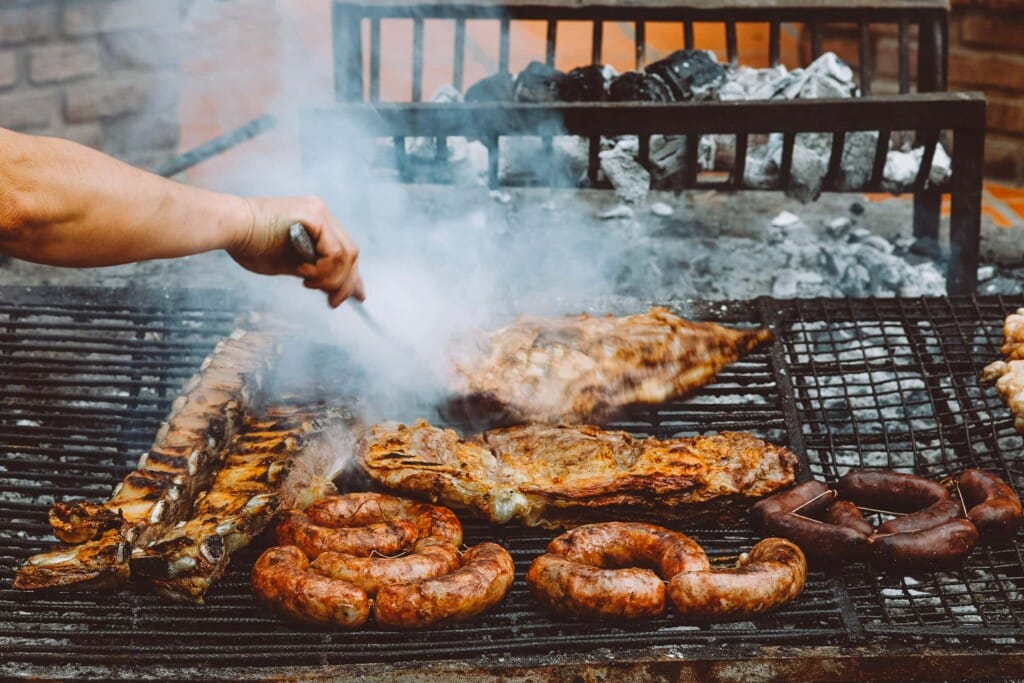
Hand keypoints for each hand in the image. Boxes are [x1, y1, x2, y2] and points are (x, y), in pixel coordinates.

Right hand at [229, 196, 364, 307]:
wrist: (230, 227)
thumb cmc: (250, 246)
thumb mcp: (290, 264)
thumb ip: (313, 272)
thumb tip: (333, 291)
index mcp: (317, 223)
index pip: (345, 251)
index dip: (352, 276)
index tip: (357, 297)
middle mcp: (322, 214)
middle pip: (351, 253)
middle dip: (346, 283)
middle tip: (332, 302)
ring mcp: (319, 213)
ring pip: (346, 255)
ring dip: (330, 278)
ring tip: (306, 282)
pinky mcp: (314, 216)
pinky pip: (334, 252)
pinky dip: (323, 269)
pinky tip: (304, 273)